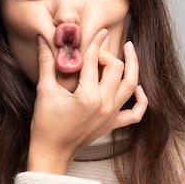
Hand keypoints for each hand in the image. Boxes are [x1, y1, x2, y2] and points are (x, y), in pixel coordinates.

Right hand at [27, 29, 147, 173]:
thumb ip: (46, 63)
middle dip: (109, 53)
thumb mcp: (45, 91)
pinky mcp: (113, 124)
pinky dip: (141, 99)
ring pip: (131, 85)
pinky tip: (138, 87)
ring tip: (130, 50)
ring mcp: (111, 115)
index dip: (96, 42)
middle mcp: (104, 104)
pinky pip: (136, 112)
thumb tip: (43, 40)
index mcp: (88, 95)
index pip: (94, 60)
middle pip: (116, 68)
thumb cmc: (46, 124)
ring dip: (132, 66)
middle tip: (102, 46)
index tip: (100, 31)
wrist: (51, 152)